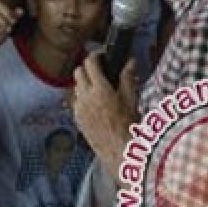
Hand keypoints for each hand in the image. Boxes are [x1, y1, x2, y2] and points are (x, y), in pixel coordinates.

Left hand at [71, 53, 137, 174]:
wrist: (120, 150)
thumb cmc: (129, 126)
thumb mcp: (131, 99)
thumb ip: (128, 78)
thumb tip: (130, 62)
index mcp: (100, 89)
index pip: (90, 63)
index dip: (95, 56)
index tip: (102, 56)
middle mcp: (85, 97)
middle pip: (78, 72)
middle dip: (88, 69)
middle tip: (100, 71)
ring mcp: (79, 108)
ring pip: (76, 87)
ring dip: (85, 84)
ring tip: (100, 89)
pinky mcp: (77, 118)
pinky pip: (76, 102)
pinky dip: (84, 99)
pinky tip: (96, 105)